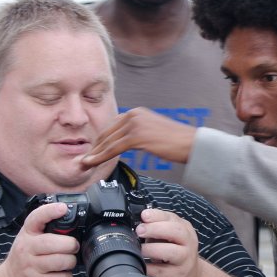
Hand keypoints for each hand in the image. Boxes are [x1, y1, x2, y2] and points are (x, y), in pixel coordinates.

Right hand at [0, 202, 78, 276]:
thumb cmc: (24, 257)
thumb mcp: (28, 239)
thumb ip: (45, 229)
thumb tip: (69, 219)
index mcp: (27, 234)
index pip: (36, 218)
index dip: (50, 211)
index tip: (63, 208)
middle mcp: (27, 249)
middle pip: (52, 243)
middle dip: (70, 244)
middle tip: (73, 245)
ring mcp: (32, 268)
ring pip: (61, 261)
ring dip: (70, 261)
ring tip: (67, 261)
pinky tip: (60, 274)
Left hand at [81, 107, 196, 168]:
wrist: (192, 144)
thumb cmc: (176, 142)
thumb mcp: (153, 131)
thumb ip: (138, 132)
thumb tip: (125, 142)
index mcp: (137, 112)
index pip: (112, 126)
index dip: (100, 141)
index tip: (92, 151)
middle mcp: (134, 114)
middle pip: (107, 132)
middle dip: (94, 147)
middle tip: (84, 159)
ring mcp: (135, 124)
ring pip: (108, 141)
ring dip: (94, 153)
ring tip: (84, 163)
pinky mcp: (137, 136)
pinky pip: (114, 148)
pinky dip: (101, 156)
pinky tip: (93, 163)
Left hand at [137, 208, 202, 276]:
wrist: (190, 276)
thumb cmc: (176, 252)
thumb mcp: (170, 237)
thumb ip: (157, 228)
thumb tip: (139, 224)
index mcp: (184, 228)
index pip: (171, 217)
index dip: (156, 215)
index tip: (144, 216)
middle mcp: (187, 242)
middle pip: (175, 231)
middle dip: (155, 229)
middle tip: (140, 231)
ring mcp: (184, 260)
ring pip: (171, 252)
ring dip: (152, 249)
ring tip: (141, 249)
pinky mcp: (177, 275)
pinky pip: (161, 271)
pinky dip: (149, 267)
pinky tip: (142, 264)